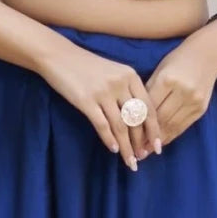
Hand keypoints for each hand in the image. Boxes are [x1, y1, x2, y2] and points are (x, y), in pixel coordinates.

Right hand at [37, 43, 162, 170]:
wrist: (59, 56)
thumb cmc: (87, 66)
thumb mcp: (114, 72)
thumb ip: (128, 91)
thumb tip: (139, 121)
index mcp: (131, 76)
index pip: (149, 108)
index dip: (154, 130)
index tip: (157, 147)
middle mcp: (121, 84)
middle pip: (137, 119)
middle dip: (141, 142)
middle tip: (143, 158)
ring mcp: (103, 92)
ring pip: (121, 126)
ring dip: (126, 147)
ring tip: (130, 161)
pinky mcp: (86, 100)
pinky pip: (102, 125)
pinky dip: (109, 139)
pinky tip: (114, 150)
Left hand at [138, 24, 216, 153]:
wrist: (208, 54)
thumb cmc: (178, 60)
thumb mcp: (160, 70)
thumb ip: (149, 91)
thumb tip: (135, 115)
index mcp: (167, 79)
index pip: (149, 107)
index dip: (137, 123)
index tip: (126, 136)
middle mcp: (182, 91)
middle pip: (160, 119)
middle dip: (146, 137)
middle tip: (134, 151)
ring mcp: (194, 101)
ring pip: (172, 125)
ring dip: (158, 140)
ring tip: (146, 151)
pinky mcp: (201, 109)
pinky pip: (183, 126)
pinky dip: (171, 135)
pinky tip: (161, 142)